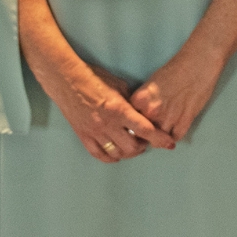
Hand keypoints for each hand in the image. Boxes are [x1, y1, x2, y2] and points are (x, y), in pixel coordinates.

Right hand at [46, 58, 177, 161]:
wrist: (67, 81)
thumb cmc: (94, 79)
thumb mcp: (120, 87)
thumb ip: (132, 103)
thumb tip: (143, 112)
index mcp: (120, 110)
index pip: (145, 130)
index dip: (160, 139)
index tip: (169, 143)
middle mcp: (108, 123)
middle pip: (133, 147)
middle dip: (144, 147)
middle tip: (146, 142)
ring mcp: (94, 131)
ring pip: (117, 153)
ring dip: (129, 153)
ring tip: (132, 146)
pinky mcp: (83, 135)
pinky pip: (99, 154)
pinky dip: (111, 157)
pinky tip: (116, 154)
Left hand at [129, 46, 226, 142]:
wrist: (199, 62)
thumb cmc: (176, 68)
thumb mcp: (151, 83)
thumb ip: (143, 101)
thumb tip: (141, 114)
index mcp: (140, 100)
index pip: (129, 122)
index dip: (133, 125)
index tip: (137, 127)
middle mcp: (151, 111)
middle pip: (143, 134)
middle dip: (146, 134)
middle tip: (150, 131)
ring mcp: (169, 117)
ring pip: (159, 139)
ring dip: (161, 137)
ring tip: (163, 132)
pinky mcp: (186, 120)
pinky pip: (176, 137)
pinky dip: (174, 136)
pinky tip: (174, 130)